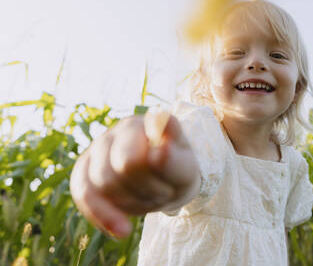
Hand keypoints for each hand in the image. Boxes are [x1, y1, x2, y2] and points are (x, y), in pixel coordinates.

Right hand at [70, 113, 199, 237]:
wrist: (168, 175)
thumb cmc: (178, 168)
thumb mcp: (186, 168)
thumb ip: (175, 159)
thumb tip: (160, 146)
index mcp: (144, 124)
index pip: (139, 155)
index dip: (155, 174)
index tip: (174, 181)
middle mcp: (117, 131)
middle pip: (123, 169)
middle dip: (149, 189)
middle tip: (167, 191)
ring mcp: (98, 149)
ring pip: (104, 185)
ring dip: (133, 202)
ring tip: (151, 197)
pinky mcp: (84, 170)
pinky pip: (84, 195)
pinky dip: (103, 215)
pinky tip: (122, 231)